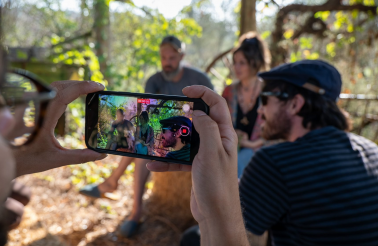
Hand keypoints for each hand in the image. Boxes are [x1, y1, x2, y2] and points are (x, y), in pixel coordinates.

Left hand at [13, 81, 106, 176]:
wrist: (1, 160)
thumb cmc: (26, 160)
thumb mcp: (55, 159)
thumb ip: (79, 156)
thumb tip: (100, 155)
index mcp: (45, 118)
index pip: (66, 94)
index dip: (83, 87)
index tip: (99, 87)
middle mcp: (38, 108)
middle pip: (61, 85)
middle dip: (80, 84)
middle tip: (98, 87)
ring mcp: (33, 106)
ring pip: (53, 87)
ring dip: (71, 85)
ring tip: (87, 89)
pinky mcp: (31, 108)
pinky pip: (47, 92)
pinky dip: (62, 90)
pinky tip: (70, 95)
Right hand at [147, 86, 247, 244]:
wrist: (215, 214)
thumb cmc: (217, 184)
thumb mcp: (212, 152)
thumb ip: (206, 128)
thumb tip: (198, 111)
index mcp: (224, 134)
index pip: (217, 104)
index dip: (203, 92)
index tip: (185, 90)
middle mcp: (216, 141)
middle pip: (199, 119)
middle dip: (182, 116)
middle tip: (167, 113)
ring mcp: (205, 154)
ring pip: (186, 139)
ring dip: (171, 140)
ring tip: (156, 139)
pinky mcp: (196, 166)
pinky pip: (179, 158)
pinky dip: (166, 161)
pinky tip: (153, 165)